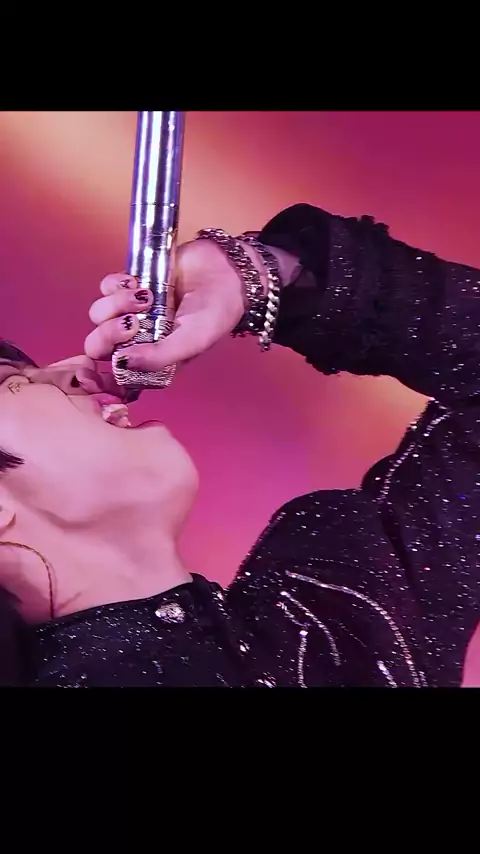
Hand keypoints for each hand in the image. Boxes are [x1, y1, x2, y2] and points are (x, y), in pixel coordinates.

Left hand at [84, 238, 261, 371]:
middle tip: (132, 323)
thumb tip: (120, 363)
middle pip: (98, 344)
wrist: (225, 271)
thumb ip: (159, 357)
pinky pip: (106, 287)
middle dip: (108, 334)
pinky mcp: (129, 286)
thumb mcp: (191, 342)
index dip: (102, 370)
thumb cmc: (215, 314)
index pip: (114, 373)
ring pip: (99, 314)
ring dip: (116, 304)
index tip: (112, 358)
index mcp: (151, 360)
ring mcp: (130, 312)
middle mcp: (137, 340)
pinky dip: (117, 284)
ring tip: (145, 296)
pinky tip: (138, 282)